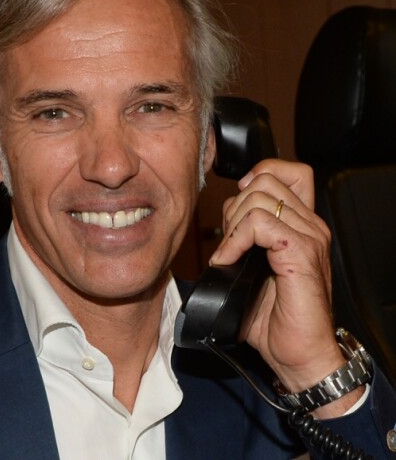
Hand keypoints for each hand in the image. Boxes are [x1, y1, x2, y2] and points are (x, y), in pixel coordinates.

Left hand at [209, 159, 360, 416]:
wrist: (299, 355)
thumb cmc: (276, 319)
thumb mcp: (253, 271)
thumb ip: (242, 243)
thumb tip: (217, 232)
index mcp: (301, 225)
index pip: (286, 172)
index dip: (256, 178)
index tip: (236, 211)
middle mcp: (309, 225)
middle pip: (265, 179)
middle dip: (235, 205)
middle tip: (230, 240)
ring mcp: (308, 237)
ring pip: (258, 197)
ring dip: (232, 224)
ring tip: (229, 254)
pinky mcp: (302, 253)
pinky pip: (258, 223)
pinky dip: (235, 239)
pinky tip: (229, 261)